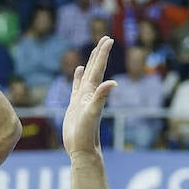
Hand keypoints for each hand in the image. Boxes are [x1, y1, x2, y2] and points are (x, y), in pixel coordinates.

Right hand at [62, 36, 116, 157]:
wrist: (82, 149)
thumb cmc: (87, 134)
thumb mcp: (93, 113)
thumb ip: (101, 97)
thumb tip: (113, 82)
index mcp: (93, 92)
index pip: (98, 69)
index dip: (102, 54)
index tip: (108, 39)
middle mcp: (89, 93)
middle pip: (95, 69)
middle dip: (99, 54)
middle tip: (105, 39)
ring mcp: (82, 99)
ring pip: (87, 76)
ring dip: (90, 63)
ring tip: (94, 50)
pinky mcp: (75, 105)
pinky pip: (76, 86)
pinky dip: (78, 77)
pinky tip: (78, 70)